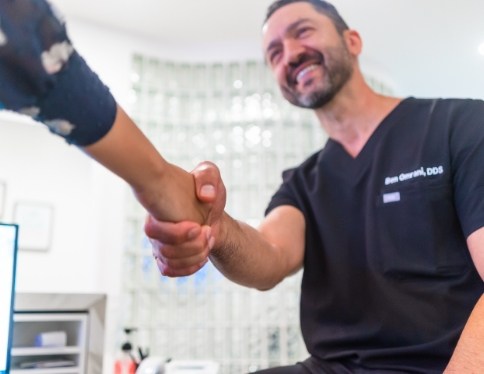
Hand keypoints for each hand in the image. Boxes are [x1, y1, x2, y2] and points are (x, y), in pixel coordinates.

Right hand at [145, 161, 225, 276]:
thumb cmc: (207, 192)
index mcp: (158, 209)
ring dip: (195, 255)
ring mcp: (158, 243)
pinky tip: (202, 257)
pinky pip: (168, 270)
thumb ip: (208, 177)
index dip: (177, 234)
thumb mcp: (210, 175)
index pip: (153, 229)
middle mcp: (154, 228)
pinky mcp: (165, 256)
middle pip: (164, 250)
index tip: (199, 226)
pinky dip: (188, 267)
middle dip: (193, 245)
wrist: (211, 213)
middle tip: (209, 232)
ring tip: (209, 240)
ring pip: (168, 262)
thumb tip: (205, 196)